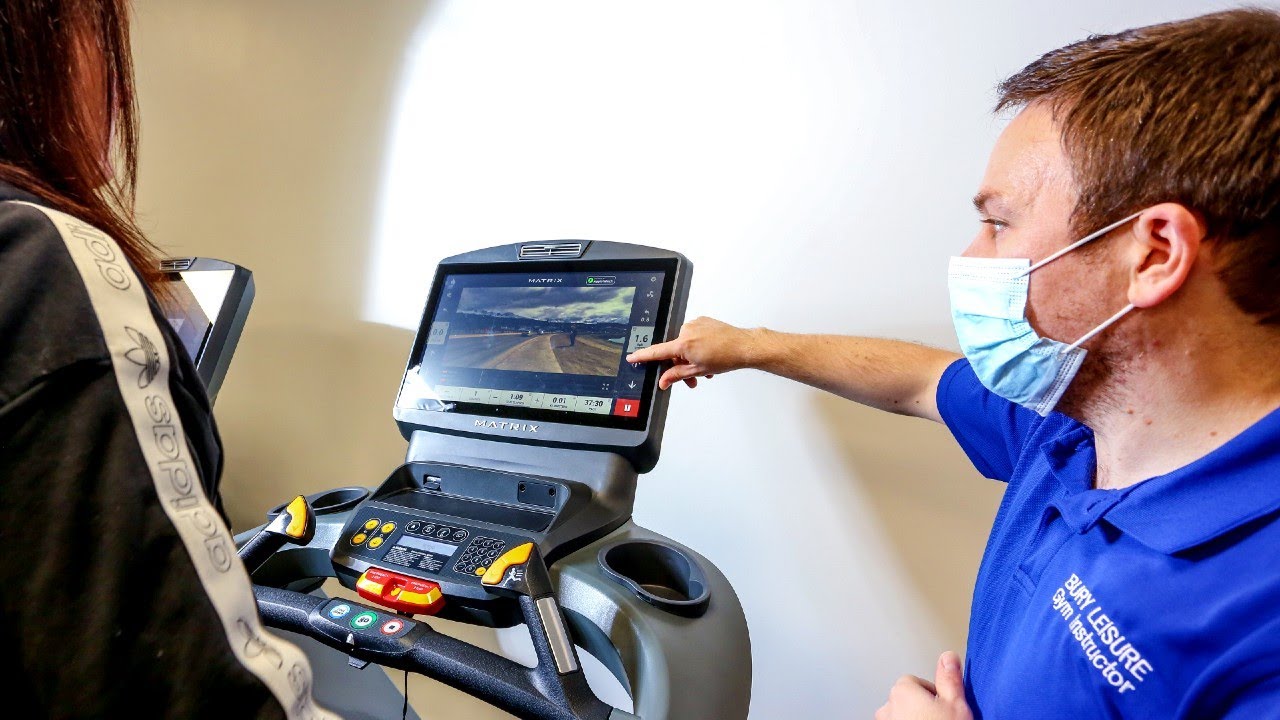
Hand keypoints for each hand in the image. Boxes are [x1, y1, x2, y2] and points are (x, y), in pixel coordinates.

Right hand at [625, 316, 761, 389]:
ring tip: (705, 370)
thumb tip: (664, 381)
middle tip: (692, 379)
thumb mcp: (699, 370)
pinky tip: (708, 355)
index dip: (643, 356)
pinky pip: (693, 336)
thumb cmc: (727, 356)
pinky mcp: (703, 321)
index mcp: (684, 344)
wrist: (744, 345)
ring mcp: (696, 324)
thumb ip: (677, 375)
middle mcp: (687, 330)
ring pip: (685, 345)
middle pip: (674, 351)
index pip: (657, 352)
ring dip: (691, 358)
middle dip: (681, 366)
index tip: (632, 357)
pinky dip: (697, 347)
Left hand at [875, 652, 972, 719]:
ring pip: (899, 717)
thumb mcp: (956, 705)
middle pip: (905, 700)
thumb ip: (949, 679)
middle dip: (920, 709)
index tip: (943, 707)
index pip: (915, 682)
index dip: (933, 694)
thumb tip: (948, 657)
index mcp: (903, 691)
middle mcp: (887, 708)